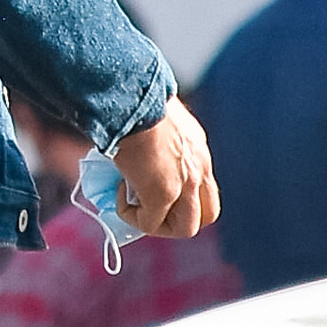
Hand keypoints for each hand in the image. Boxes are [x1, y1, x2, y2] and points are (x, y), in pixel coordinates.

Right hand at [112, 102, 219, 239]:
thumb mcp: (159, 120)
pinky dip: (131, 216)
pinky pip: (149, 223)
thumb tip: (135, 150)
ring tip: (136, 207)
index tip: (156, 189)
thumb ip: (158, 140)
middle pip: (208, 216)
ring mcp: (184, 184)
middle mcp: (199, 168)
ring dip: (159, 225)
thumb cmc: (136, 99)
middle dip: (179, 220)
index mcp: (198, 149)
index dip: (184, 200)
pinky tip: (118, 195)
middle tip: (151, 207)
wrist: (131, 97)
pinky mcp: (162, 194)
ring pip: (186, 228)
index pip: (206, 189)